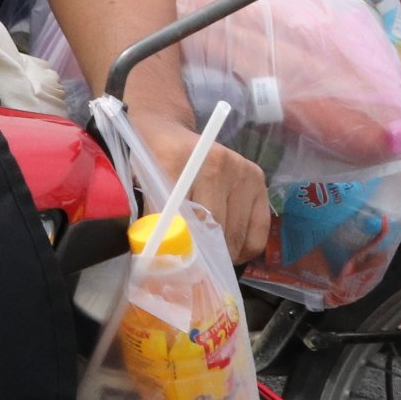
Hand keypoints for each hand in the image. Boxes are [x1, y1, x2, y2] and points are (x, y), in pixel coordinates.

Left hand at [135, 107, 272, 264]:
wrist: (169, 130)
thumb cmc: (152, 160)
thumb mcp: (142, 181)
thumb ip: (152, 213)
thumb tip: (160, 254)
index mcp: (178, 160)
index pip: (183, 216)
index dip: (183, 245)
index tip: (179, 264)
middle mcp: (216, 162)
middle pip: (214, 227)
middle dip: (204, 254)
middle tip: (195, 269)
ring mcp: (241, 171)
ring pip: (236, 232)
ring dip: (224, 254)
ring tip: (210, 258)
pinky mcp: (258, 180)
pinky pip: (258, 230)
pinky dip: (245, 247)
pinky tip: (230, 249)